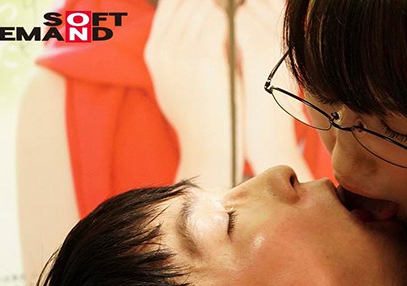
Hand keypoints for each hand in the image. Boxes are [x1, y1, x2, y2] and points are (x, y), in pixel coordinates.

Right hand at [144, 0, 231, 185]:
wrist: (210, 150)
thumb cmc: (203, 120)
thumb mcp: (178, 86)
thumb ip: (177, 56)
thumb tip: (187, 32)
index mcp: (155, 53)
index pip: (171, 5)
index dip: (196, 0)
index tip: (219, 4)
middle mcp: (165, 49)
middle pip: (188, 1)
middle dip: (216, 1)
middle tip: (235, 5)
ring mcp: (183, 52)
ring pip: (205, 6)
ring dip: (229, 7)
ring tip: (247, 10)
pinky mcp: (206, 58)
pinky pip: (222, 21)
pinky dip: (238, 18)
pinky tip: (251, 23)